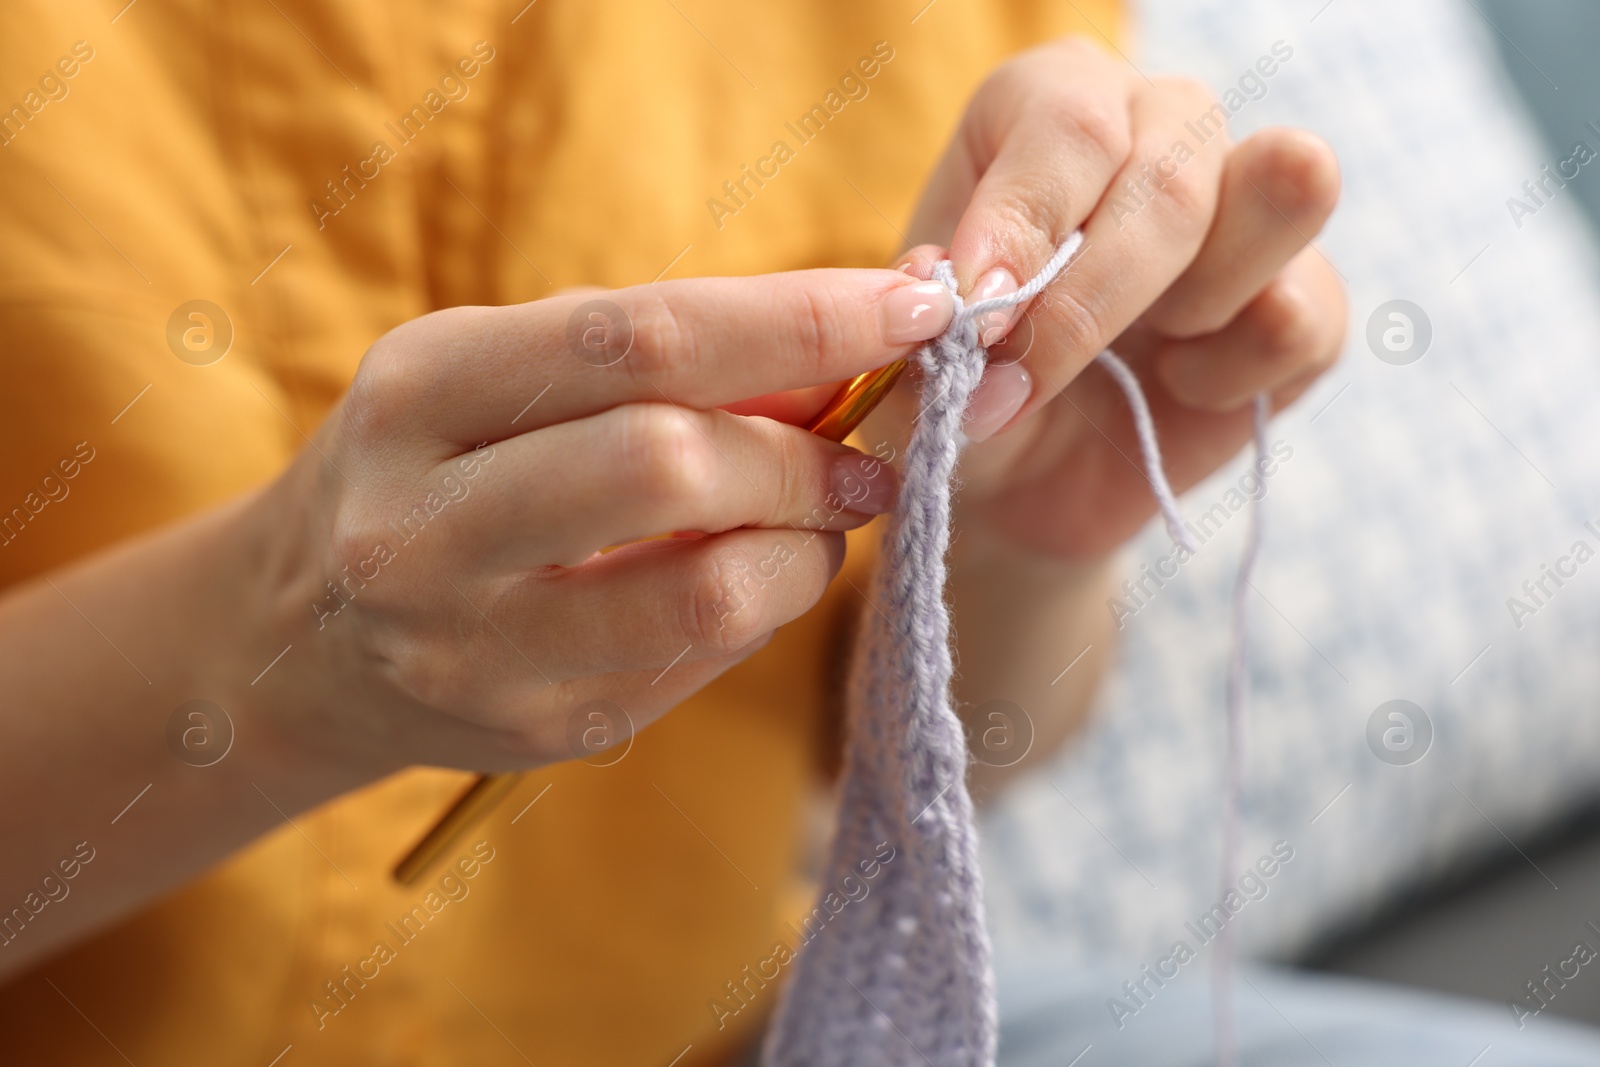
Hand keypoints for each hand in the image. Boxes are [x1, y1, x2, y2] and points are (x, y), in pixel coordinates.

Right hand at [247, 269, 954, 772]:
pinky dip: (761, 607)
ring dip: (806, 548)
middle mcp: (423, 522)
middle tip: (869, 458)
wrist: (296, 639)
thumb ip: (654, 362)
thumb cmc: (430, 470)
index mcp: (420, 390)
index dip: (797, 317)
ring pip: (706, 587)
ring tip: (818, 523)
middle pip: (670, 462)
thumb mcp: (500, 378)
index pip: (638, 337)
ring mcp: (472, 644)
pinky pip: (702, 659)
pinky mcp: (531, 728)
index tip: (913, 306)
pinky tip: (749, 578)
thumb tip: (843, 349)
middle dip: (806, 456)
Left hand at [878, 36, 1344, 559]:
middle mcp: (1159, 124)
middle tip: (1020, 385)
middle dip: (1089, 305)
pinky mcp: (1306, 294)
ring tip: (1128, 356)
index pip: (1069, 122)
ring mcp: (1248, 201)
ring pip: (1283, 190)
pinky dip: (1230, 375)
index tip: (976, 324)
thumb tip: (946, 291)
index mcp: (1051, 105)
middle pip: (1173, 175)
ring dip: (1193, 307)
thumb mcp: (912, 364)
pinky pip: (1302, 314)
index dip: (1025, 223)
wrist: (1017, 478)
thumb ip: (915, 325)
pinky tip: (1176, 389)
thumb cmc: (960, 390)